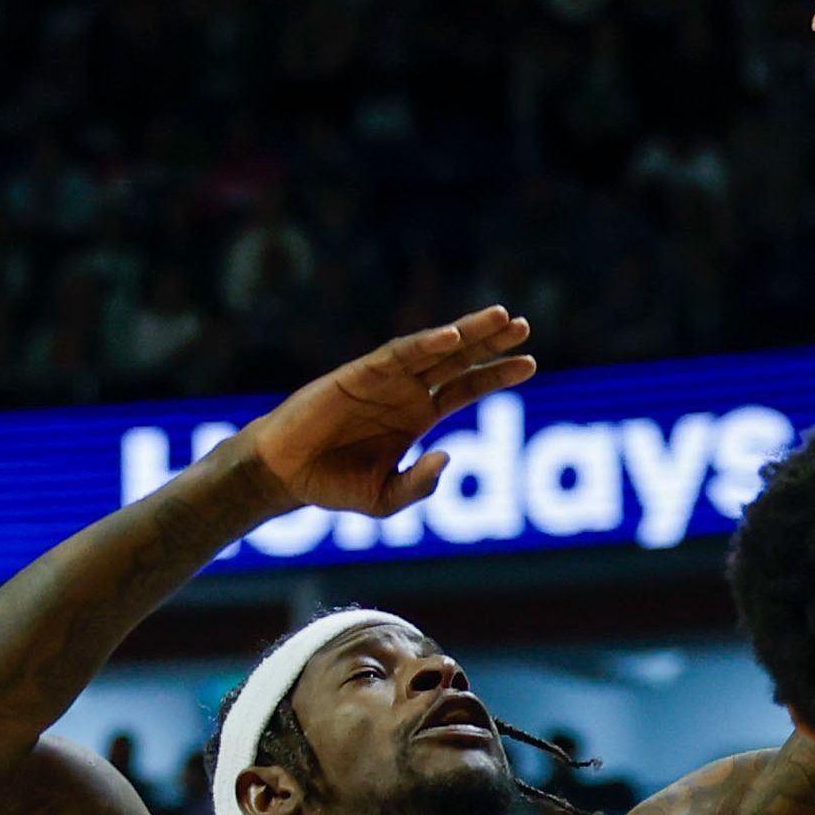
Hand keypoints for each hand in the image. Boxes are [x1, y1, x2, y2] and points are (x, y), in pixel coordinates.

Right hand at [238, 308, 535, 516]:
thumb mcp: (385, 497)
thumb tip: (447, 457)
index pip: (465, 387)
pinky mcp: (357, 374)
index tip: (530, 363)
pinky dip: (425, 344)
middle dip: (491, 342)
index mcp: (418, 415)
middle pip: (458, 360)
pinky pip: (396, 355)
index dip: (497, 375)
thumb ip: (418, 484)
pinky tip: (452, 336)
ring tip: (501, 317)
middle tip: (524, 325)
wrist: (284, 475)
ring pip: (433, 349)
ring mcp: (382, 380)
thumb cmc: (333, 485)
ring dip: (467, 332)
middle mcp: (405, 391)